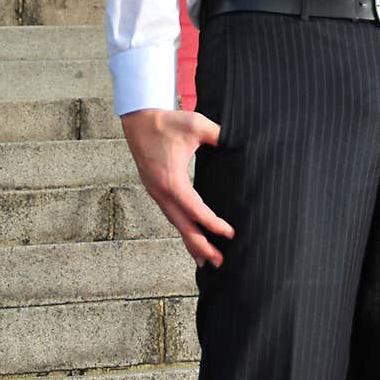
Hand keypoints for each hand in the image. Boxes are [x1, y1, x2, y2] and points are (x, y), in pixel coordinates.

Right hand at [120, 107, 234, 266]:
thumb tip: (239, 142)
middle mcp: (161, 191)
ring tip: (207, 260)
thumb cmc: (168, 121)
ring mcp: (156, 192)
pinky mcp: (156, 190)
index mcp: (171, 179)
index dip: (212, 223)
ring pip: (175, 223)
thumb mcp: (196, 124)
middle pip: (182, 225)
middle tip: (219, 262)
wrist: (139, 118)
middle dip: (201, 245)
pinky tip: (191, 237)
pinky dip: (182, 228)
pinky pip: (171, 215)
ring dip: (191, 241)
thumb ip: (218, 134)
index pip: (194, 208)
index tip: (229, 233)